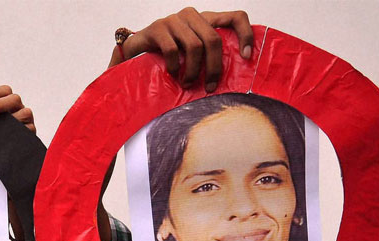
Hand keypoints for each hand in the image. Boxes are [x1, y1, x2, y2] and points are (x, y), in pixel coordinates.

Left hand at [0, 85, 35, 133]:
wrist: (0, 156)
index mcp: (8, 102)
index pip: (5, 91)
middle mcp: (19, 109)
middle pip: (14, 99)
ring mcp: (27, 121)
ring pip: (25, 113)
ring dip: (10, 118)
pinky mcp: (31, 134)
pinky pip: (29, 129)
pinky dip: (19, 131)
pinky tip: (6, 136)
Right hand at [114, 9, 254, 91]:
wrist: (132, 52)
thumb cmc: (165, 57)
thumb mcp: (190, 55)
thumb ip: (208, 56)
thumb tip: (234, 73)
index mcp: (205, 20)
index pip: (235, 17)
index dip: (245, 35)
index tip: (246, 57)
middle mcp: (191, 15)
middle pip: (214, 39)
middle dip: (214, 66)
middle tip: (209, 86)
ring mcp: (174, 20)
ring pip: (195, 45)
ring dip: (193, 70)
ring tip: (187, 83)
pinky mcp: (157, 28)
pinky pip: (173, 49)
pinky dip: (175, 66)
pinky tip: (173, 74)